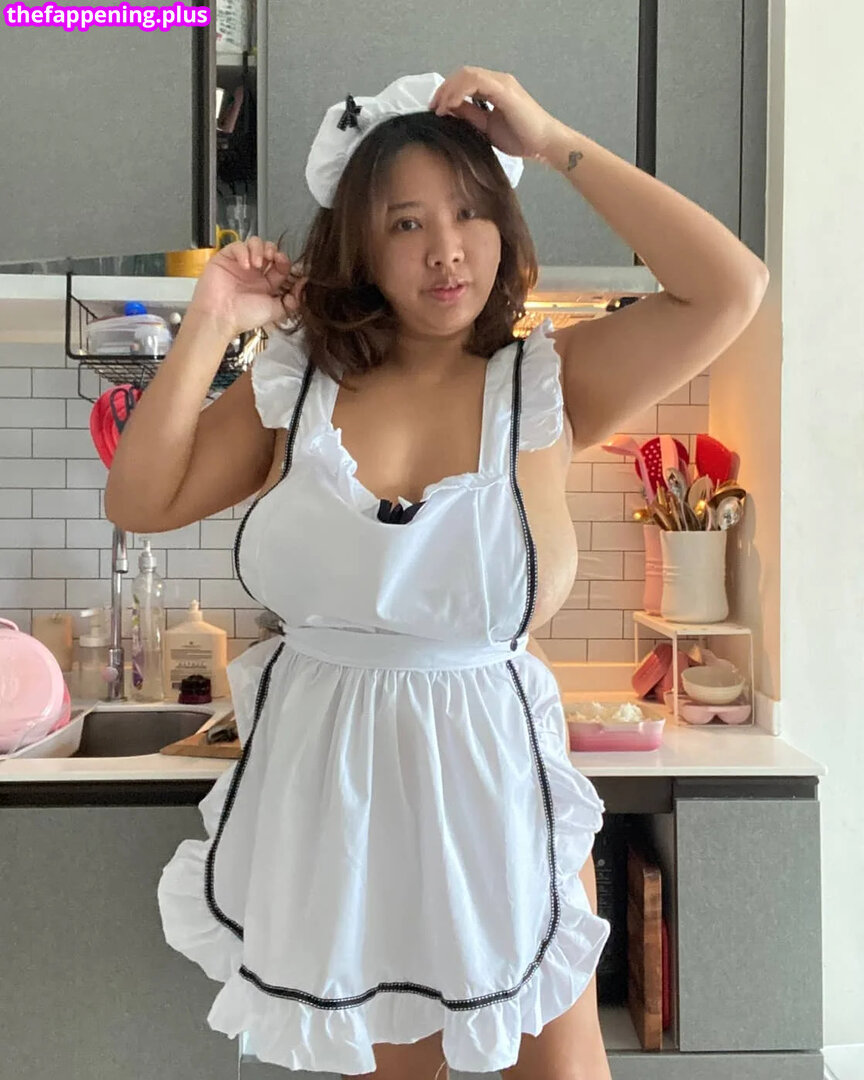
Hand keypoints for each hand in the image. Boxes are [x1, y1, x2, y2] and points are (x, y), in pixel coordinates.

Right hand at [187, 236, 306, 338]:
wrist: (220, 317)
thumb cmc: (244, 316)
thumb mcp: (275, 311)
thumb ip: (293, 301)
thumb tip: (305, 285)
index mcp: (266, 284)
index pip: (280, 265)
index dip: (285, 261)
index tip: (285, 264)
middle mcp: (254, 272)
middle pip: (269, 250)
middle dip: (273, 251)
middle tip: (273, 258)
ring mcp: (240, 264)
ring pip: (254, 243)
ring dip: (259, 249)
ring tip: (256, 264)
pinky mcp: (225, 258)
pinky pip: (237, 245)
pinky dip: (243, 252)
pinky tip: (245, 265)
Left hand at [428, 67, 560, 161]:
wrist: (544, 144)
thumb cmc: (521, 138)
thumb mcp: (487, 127)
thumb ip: (470, 115)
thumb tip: (449, 110)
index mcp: (494, 88)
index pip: (465, 81)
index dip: (447, 92)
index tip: (435, 109)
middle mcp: (498, 80)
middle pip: (463, 74)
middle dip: (444, 89)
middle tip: (432, 108)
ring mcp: (501, 83)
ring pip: (467, 75)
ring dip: (449, 90)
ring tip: (439, 108)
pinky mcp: (504, 90)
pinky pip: (476, 82)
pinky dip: (459, 92)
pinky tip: (451, 106)